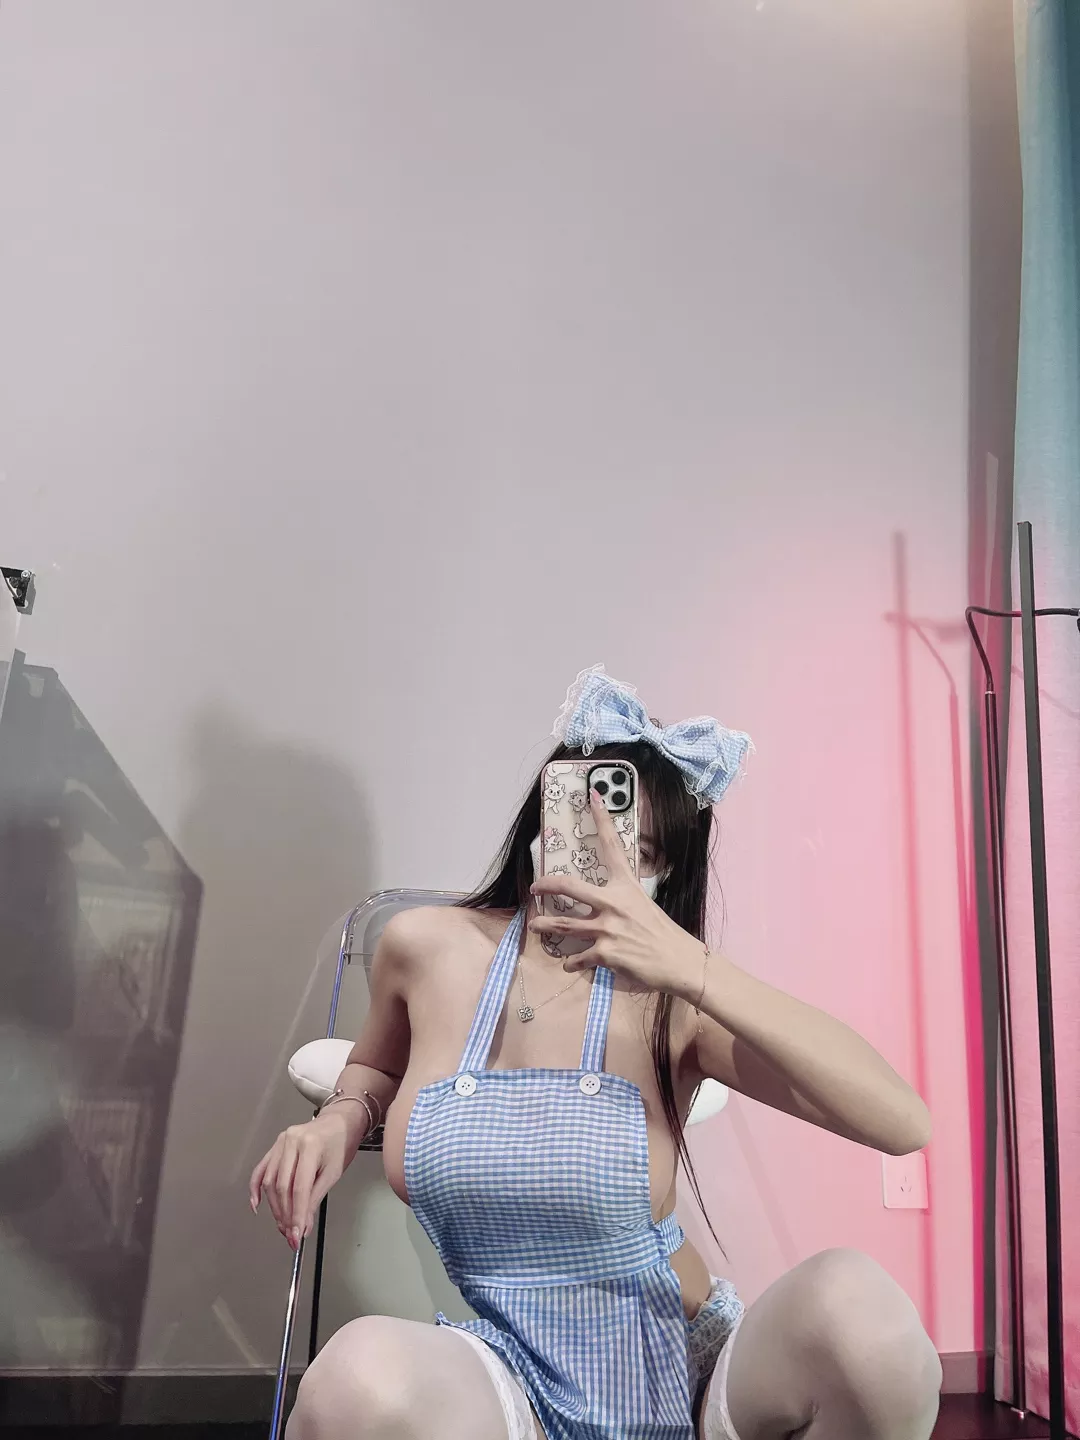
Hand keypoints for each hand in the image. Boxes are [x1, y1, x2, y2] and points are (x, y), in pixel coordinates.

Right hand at [248, 1111, 352, 1249]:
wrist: (339, 1122)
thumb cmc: (340, 1145)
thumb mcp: (333, 1173)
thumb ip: (316, 1199)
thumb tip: (303, 1226)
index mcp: (310, 1146)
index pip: (299, 1188)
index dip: (297, 1215)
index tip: (297, 1235)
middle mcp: (291, 1142)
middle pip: (282, 1186)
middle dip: (285, 1215)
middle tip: (290, 1234)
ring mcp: (280, 1142)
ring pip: (270, 1181)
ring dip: (274, 1207)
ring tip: (282, 1224)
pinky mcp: (274, 1146)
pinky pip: (261, 1169)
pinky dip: (256, 1188)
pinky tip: (257, 1204)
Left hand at [529, 788, 706, 996]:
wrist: (679, 962)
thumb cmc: (663, 934)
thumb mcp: (644, 906)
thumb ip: (621, 902)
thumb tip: (605, 906)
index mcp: (626, 886)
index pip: (612, 845)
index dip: (602, 819)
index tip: (593, 796)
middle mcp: (613, 903)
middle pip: (569, 887)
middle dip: (547, 886)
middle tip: (535, 888)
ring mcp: (607, 928)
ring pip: (563, 925)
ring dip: (545, 926)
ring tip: (535, 926)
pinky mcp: (605, 953)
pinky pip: (578, 957)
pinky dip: (572, 962)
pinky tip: (570, 963)